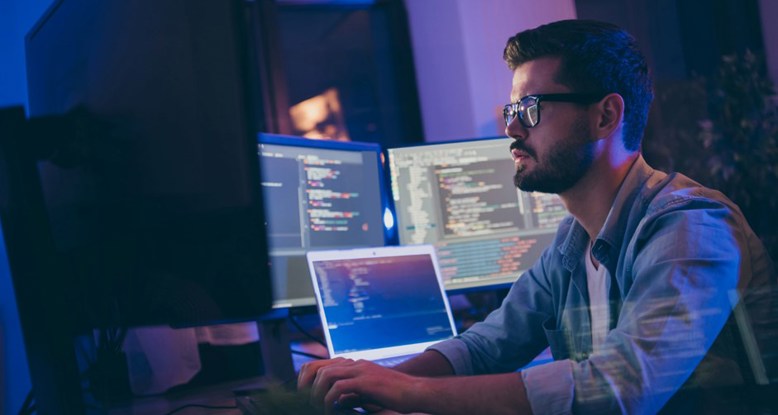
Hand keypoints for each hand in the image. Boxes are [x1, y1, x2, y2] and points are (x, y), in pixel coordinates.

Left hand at [298, 358, 422, 413]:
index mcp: (354, 366)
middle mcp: (355, 364)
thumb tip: (338, 401)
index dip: (308, 379)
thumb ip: (352, 395)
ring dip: (316, 394)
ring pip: (325, 375)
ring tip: (317, 408)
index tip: (306, 396)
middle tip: (308, 404)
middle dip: (307, 387)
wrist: (415, 393)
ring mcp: (360, 370)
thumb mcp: (368, 394)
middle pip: (318, 367)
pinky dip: (329, 400)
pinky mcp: (365, 381)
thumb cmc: (395, 396)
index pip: (321, 365)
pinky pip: (338, 387)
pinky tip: (330, 411)